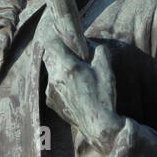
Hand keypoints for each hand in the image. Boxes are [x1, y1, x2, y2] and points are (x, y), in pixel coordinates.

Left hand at [42, 31, 122, 154]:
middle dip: (59, 51)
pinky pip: (52, 85)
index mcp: (68, 66)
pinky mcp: (50, 101)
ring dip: (60, 67)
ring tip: (76, 73)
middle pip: (50, 55)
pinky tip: (74, 89)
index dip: (54, 34)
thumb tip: (90, 44)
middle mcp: (55, 77)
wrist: (99, 126)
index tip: (59, 30)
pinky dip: (60, 82)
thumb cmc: (104, 96)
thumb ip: (98, 51)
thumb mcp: (106, 69)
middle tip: (72, 53)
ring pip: (51, 70)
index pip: (51, 42)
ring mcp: (50, 90)